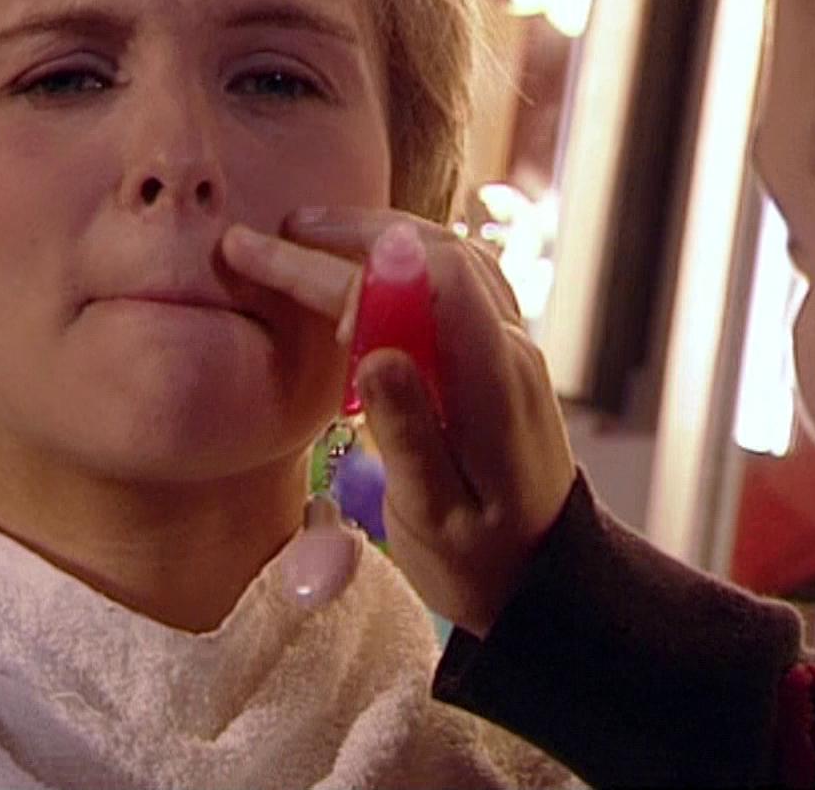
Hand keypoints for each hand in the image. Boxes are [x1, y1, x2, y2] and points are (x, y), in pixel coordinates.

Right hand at [220, 208, 576, 636]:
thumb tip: (374, 355)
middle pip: (434, 255)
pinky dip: (405, 254)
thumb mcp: (436, 517)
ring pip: (449, 256)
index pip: (430, 286)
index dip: (360, 272)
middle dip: (349, 237)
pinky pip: (457, 279)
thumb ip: (409, 434)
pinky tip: (366, 255)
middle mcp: (509, 348)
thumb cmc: (482, 561)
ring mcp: (509, 346)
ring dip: (376, 235)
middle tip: (270, 236)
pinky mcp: (498, 354)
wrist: (543, 582)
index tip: (295, 279)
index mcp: (495, 383)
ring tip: (306, 232)